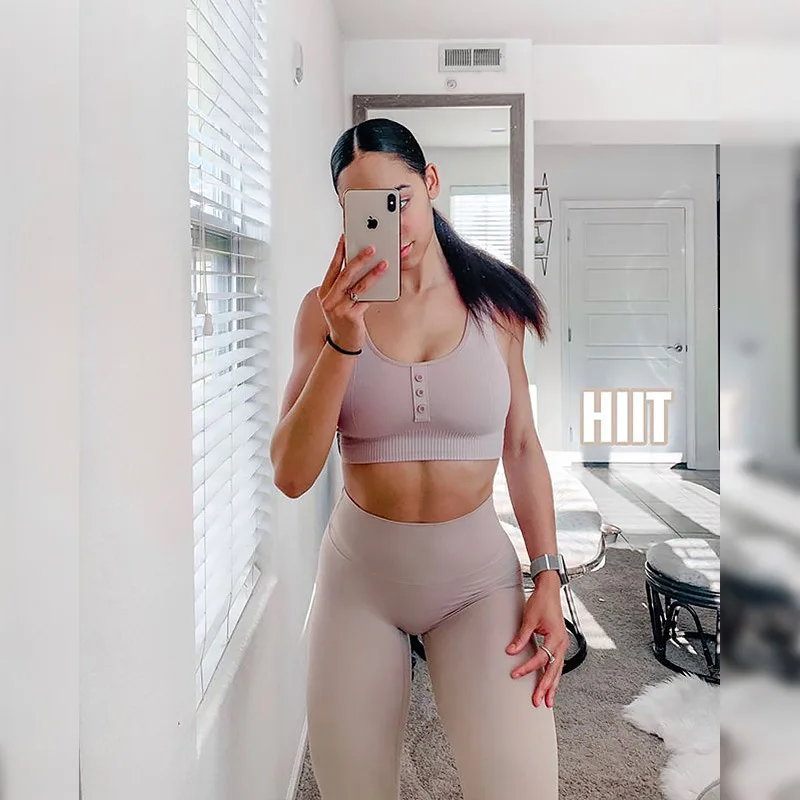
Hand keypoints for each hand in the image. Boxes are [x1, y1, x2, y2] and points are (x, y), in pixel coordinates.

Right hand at [316, 235, 387, 351]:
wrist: (343, 342)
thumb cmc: (343, 318)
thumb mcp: (338, 300)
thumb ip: (345, 285)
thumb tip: (361, 264)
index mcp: (324, 292)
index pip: (332, 268)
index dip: (339, 252)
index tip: (346, 238)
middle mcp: (329, 300)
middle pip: (345, 275)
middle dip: (359, 259)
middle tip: (371, 248)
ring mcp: (339, 309)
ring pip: (358, 287)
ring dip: (373, 273)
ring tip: (384, 264)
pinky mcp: (351, 317)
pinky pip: (367, 300)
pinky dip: (377, 290)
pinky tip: (385, 282)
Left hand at [506, 573, 568, 707]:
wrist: (550, 591)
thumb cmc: (541, 602)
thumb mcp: (529, 618)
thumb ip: (521, 636)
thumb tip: (511, 650)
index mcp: (555, 637)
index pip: (540, 658)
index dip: (527, 667)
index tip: (515, 673)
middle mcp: (562, 643)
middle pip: (553, 670)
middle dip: (545, 687)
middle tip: (537, 701)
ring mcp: (562, 644)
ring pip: (558, 670)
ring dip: (552, 686)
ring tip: (548, 701)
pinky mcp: (559, 643)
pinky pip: (558, 664)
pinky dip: (554, 676)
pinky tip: (551, 685)